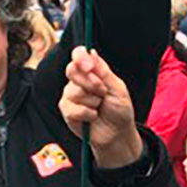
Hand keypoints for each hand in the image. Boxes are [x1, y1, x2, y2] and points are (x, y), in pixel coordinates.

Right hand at [59, 47, 144, 168]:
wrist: (117, 133)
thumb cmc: (119, 110)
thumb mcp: (118, 88)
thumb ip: (103, 71)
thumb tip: (91, 52)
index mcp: (91, 71)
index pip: (78, 55)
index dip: (80, 57)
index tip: (89, 67)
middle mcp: (78, 81)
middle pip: (72, 70)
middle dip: (91, 83)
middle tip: (103, 92)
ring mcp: (71, 96)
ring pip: (74, 91)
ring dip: (92, 101)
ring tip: (99, 107)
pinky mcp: (67, 111)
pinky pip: (72, 108)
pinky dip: (87, 114)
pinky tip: (93, 117)